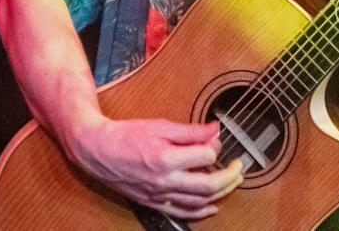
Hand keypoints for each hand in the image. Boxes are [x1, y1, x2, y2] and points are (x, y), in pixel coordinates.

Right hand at [66, 116, 243, 219]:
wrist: (99, 151)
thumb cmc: (128, 135)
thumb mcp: (161, 126)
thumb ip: (190, 131)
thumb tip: (215, 130)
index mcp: (166, 158)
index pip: (205, 156)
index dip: (215, 146)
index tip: (217, 139)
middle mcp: (164, 180)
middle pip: (208, 185)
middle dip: (230, 177)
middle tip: (239, 167)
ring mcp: (159, 195)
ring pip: (198, 202)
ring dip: (221, 194)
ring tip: (233, 183)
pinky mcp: (154, 202)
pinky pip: (182, 212)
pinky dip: (201, 211)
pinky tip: (213, 205)